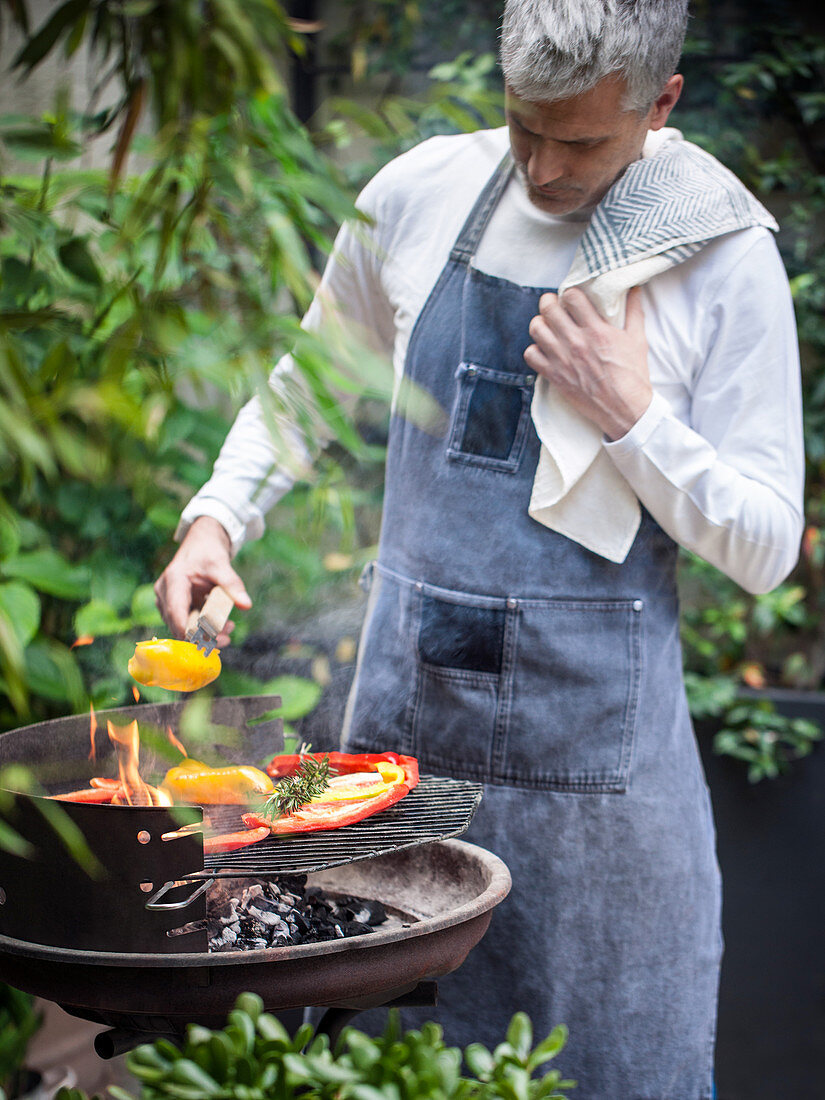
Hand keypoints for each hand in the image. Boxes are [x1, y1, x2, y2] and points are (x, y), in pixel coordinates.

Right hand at [154, 516, 251, 646]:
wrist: (202, 542)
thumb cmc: (208, 551)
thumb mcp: (222, 565)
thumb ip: (233, 585)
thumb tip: (246, 605)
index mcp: (173, 580)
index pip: (176, 612)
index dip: (188, 631)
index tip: (208, 643)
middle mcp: (165, 592)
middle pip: (179, 623)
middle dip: (203, 635)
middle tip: (228, 637)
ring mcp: (168, 599)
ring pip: (182, 626)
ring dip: (205, 632)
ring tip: (230, 627)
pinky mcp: (174, 605)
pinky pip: (187, 622)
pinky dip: (204, 627)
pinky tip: (224, 624)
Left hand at [524, 285, 651, 440]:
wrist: (625, 410)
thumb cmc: (633, 375)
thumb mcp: (638, 340)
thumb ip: (634, 311)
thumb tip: (634, 289)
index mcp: (597, 330)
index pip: (572, 297)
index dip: (570, 293)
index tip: (572, 298)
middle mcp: (576, 342)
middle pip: (549, 309)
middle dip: (550, 302)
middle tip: (554, 305)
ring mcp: (562, 360)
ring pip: (536, 329)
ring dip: (540, 323)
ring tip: (548, 326)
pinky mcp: (554, 376)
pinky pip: (531, 355)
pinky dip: (535, 350)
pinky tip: (545, 350)